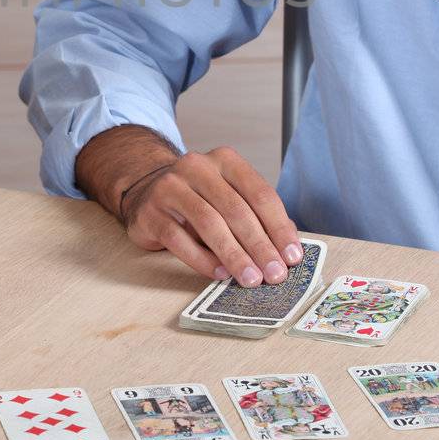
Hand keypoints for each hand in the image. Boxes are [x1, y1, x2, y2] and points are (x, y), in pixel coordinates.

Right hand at [79, 127, 302, 286]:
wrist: (145, 192)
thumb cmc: (198, 199)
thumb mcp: (229, 197)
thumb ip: (256, 217)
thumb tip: (287, 250)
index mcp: (225, 160)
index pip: (260, 194)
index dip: (279, 227)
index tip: (292, 257)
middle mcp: (197, 167)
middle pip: (236, 210)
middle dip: (260, 246)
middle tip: (275, 275)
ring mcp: (170, 187)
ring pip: (209, 223)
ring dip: (234, 255)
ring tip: (250, 279)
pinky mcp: (150, 212)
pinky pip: (179, 239)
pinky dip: (202, 260)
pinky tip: (219, 274)